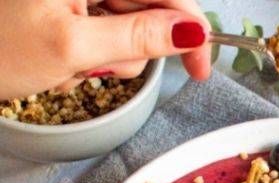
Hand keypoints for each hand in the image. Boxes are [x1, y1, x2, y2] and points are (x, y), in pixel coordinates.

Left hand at [0, 0, 211, 99]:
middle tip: (102, 68)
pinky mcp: (66, 3)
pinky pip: (101, 25)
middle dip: (132, 44)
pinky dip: (92, 50)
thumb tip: (190, 30)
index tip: (201, 63)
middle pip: (145, 5)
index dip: (189, 25)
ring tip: (71, 65)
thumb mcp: (72, 48)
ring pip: (126, 20)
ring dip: (109, 53)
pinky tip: (64, 60)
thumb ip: (138, 37)